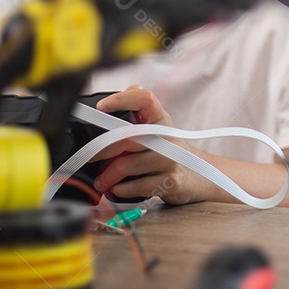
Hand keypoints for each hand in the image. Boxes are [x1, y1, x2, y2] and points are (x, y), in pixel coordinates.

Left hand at [91, 85, 209, 204]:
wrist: (198, 175)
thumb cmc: (167, 150)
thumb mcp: (156, 127)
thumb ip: (135, 115)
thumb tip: (105, 105)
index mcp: (160, 118)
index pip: (144, 98)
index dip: (121, 99)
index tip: (102, 107)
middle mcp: (167, 135)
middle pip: (125, 138)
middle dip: (101, 151)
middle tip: (90, 158)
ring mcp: (170, 158)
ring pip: (126, 165)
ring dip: (107, 176)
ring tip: (102, 181)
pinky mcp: (170, 182)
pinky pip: (134, 186)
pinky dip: (119, 190)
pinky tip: (118, 189)